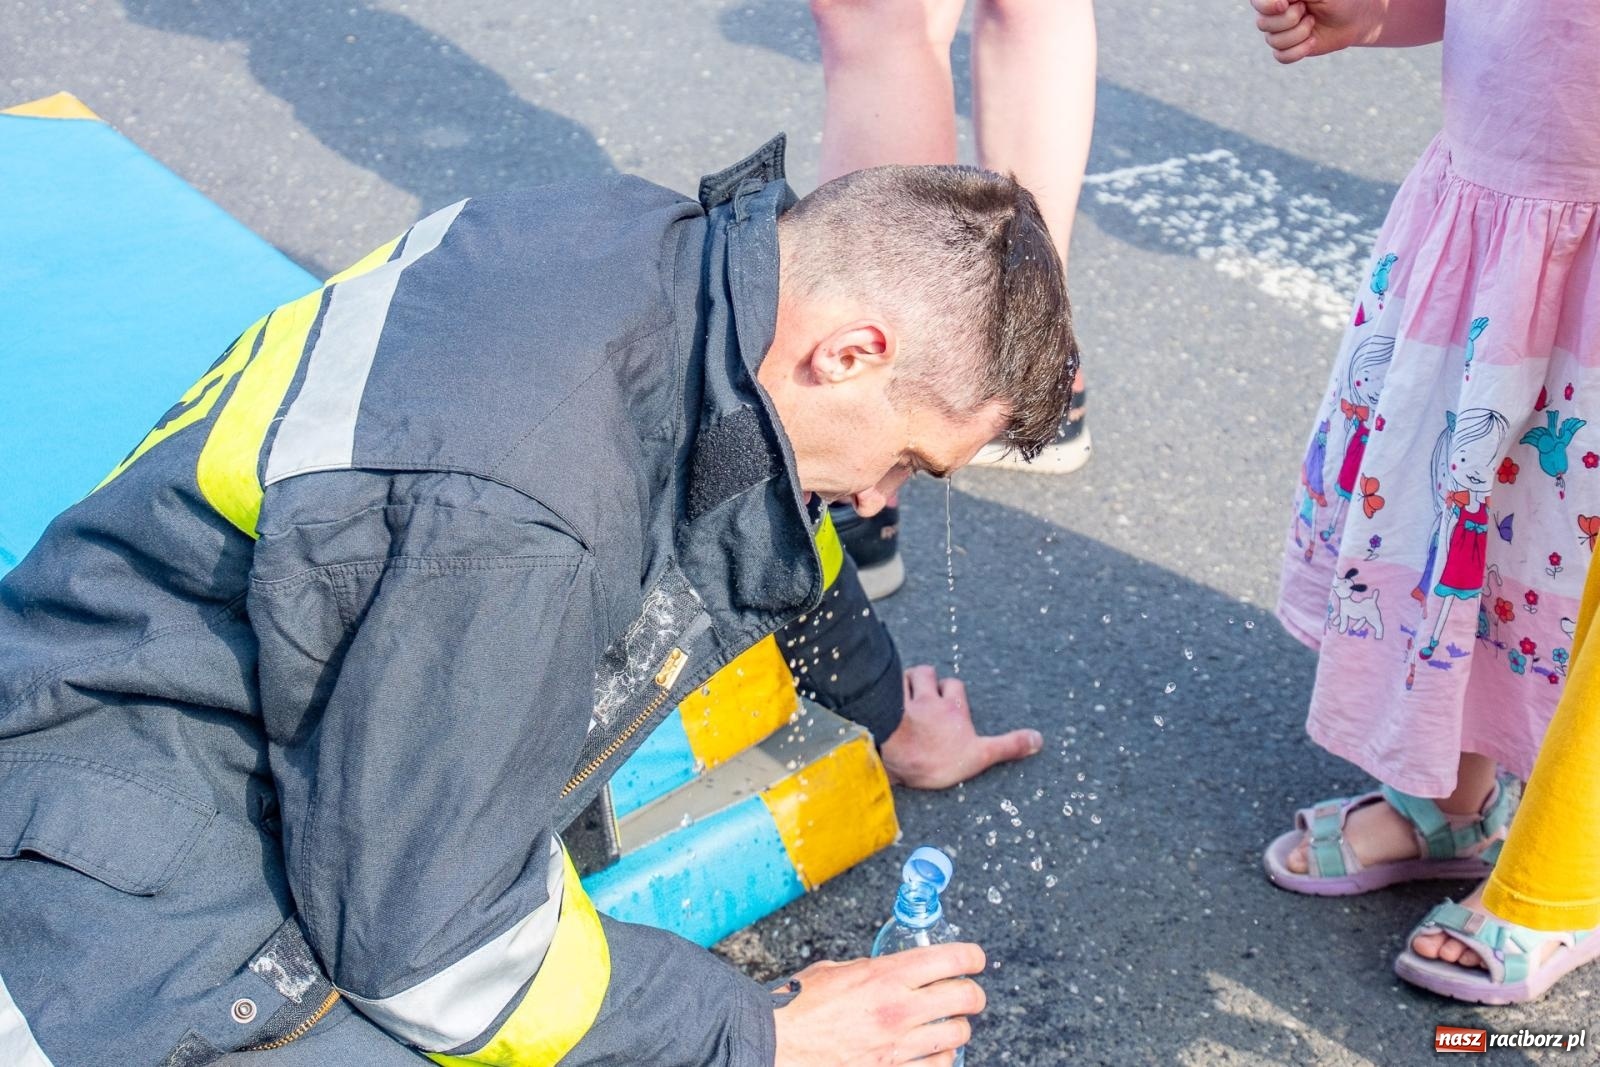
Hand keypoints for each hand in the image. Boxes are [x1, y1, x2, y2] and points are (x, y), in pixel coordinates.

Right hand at [773, 943, 985, 1066]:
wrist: (774, 1044)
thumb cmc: (795, 1007)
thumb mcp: (834, 970)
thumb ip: (868, 969)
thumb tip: (887, 970)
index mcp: (884, 975)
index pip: (951, 959)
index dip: (972, 957)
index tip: (975, 959)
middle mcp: (898, 1009)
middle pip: (965, 998)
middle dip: (973, 994)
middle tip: (969, 993)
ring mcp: (897, 1046)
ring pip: (956, 1035)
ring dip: (958, 1028)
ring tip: (950, 1025)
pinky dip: (940, 1058)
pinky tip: (933, 1052)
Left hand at [878, 666, 1042, 789]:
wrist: (898, 757)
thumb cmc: (937, 758)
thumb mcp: (979, 756)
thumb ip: (1008, 746)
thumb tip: (1039, 740)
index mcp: (952, 709)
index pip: (954, 686)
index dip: (951, 690)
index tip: (949, 695)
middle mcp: (928, 700)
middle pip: (927, 674)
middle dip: (926, 679)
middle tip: (923, 691)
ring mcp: (902, 702)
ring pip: (904, 677)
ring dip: (904, 681)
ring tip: (902, 690)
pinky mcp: (881, 708)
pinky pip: (881, 691)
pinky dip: (880, 692)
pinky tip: (877, 697)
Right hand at [1250, 0, 1381, 63]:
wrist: (1354, 18)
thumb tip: (1279, 2)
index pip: (1257, 2)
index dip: (1267, 6)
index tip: (1285, 4)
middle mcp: (1274, 14)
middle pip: (1263, 23)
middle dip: (1290, 19)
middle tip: (1307, 11)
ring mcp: (1279, 32)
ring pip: (1274, 41)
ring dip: (1299, 34)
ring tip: (1313, 23)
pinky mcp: (1287, 49)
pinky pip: (1281, 56)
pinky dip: (1299, 51)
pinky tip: (1312, 41)